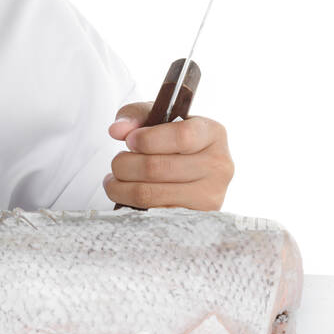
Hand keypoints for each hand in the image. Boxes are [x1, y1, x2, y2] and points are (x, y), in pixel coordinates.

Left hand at [104, 103, 233, 210]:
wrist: (189, 172)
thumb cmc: (170, 139)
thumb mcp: (157, 117)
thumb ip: (135, 115)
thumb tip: (117, 130)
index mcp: (212, 133)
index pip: (181, 137)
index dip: (148, 139)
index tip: (129, 141)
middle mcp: (219, 165)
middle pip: (158, 168)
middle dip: (125, 164)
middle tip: (117, 162)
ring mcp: (210, 195)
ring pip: (150, 194)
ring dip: (121, 187)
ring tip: (114, 179)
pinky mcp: (197, 219)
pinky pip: (153, 214)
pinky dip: (130, 204)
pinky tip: (126, 194)